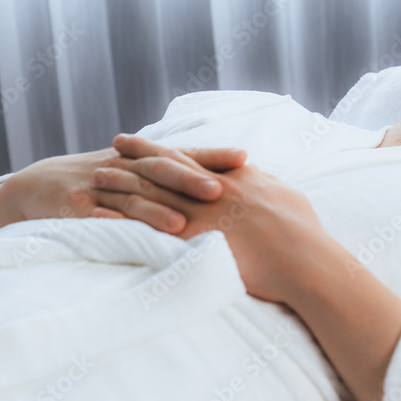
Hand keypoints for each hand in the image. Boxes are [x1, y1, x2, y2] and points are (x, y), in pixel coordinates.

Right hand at [5, 139, 245, 232]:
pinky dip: (116, 223)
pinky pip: (99, 217)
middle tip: (220, 189)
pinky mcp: (77, 208)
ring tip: (183, 222)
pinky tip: (132, 233)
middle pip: (163, 170)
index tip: (245, 158)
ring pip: (134, 195)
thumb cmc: (105, 183)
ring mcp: (102, 186)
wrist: (39, 185)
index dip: (214, 155)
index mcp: (147, 160)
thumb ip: (180, 177)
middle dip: (191, 179)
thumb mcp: (141, 175)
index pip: (187, 153)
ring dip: (157, 209)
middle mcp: (128, 167)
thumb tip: (234, 182)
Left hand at [94, 135, 328, 303]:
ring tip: (96, 177)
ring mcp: (202, 213)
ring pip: (152, 192)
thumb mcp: (286, 196)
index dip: (165, 148)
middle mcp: (214, 188)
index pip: (192, 157)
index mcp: (236, 176)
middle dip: (137, 156)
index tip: (145, 142)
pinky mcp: (192, 240)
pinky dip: (122, 219)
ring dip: (121, 184)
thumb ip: (265, 184)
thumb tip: (256, 176)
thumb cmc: (304, 232)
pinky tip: (99, 215)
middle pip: (166, 167)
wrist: (304, 258)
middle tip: (113, 146)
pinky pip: (147, 227)